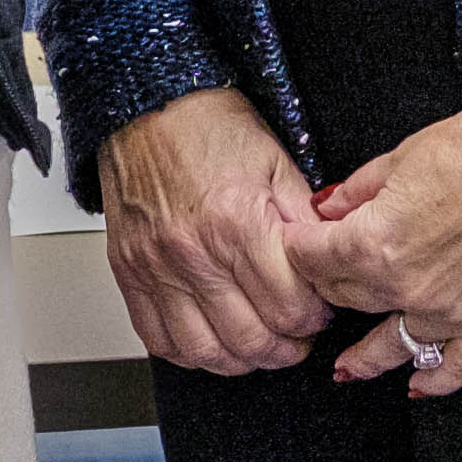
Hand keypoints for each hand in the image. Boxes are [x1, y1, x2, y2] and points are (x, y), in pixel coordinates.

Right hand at [101, 88, 326, 376]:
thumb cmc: (210, 126)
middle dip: (287, 347)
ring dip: (243, 359)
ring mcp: (156, 267)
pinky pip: (158, 339)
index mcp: (238, 221)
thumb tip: (332, 263)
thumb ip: (305, 221)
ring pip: (207, 351)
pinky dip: (190, 353)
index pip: (291, 307)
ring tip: (260, 343)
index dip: (316, 317)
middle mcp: (194, 251)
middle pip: (253, 340)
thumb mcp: (277, 162)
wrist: (147, 102)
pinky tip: (212, 340)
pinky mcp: (129, 272)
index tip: (320, 308)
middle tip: (297, 334)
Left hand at [293, 78, 461, 399]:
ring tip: (346, 368)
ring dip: (364, 356)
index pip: (313, 259)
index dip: (299, 247)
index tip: (298, 242)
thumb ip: (360, 191)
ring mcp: (452, 314)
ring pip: (391, 344)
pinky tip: (415, 388)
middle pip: (347, 298)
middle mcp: (406, 288)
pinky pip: (456, 368)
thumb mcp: (405, 155)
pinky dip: (433, 382)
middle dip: (330, 286)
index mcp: (375, 242)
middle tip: (326, 282)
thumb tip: (328, 209)